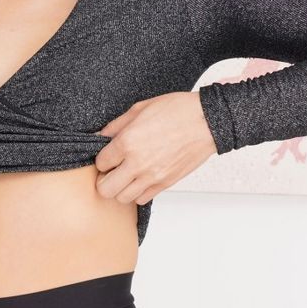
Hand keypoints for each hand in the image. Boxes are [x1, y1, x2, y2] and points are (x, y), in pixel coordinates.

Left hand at [94, 91, 217, 204]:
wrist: (206, 121)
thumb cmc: (177, 111)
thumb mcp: (140, 109)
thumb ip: (116, 126)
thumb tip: (100, 137)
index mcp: (127, 142)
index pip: (100, 164)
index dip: (102, 159)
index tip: (109, 155)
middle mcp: (137, 163)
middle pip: (106, 189)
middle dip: (105, 180)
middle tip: (112, 171)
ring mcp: (152, 177)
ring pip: (122, 198)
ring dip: (121, 188)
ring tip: (127, 176)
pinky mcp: (165, 184)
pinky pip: (142, 199)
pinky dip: (138, 192)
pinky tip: (142, 179)